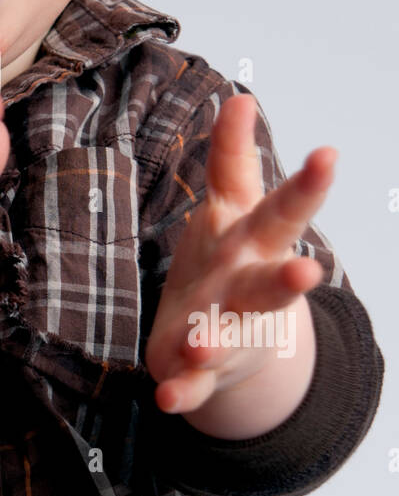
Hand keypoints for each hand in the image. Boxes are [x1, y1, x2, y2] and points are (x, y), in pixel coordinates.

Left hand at [144, 93, 335, 415]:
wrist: (224, 342)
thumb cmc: (232, 259)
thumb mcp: (233, 205)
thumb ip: (233, 155)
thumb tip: (241, 96)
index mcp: (256, 242)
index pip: (283, 208)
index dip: (306, 185)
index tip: (329, 154)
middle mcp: (248, 289)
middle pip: (271, 282)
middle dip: (288, 278)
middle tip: (307, 270)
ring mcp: (227, 331)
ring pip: (226, 336)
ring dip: (215, 339)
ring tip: (200, 340)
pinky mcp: (197, 368)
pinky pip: (188, 383)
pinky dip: (179, 391)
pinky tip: (165, 399)